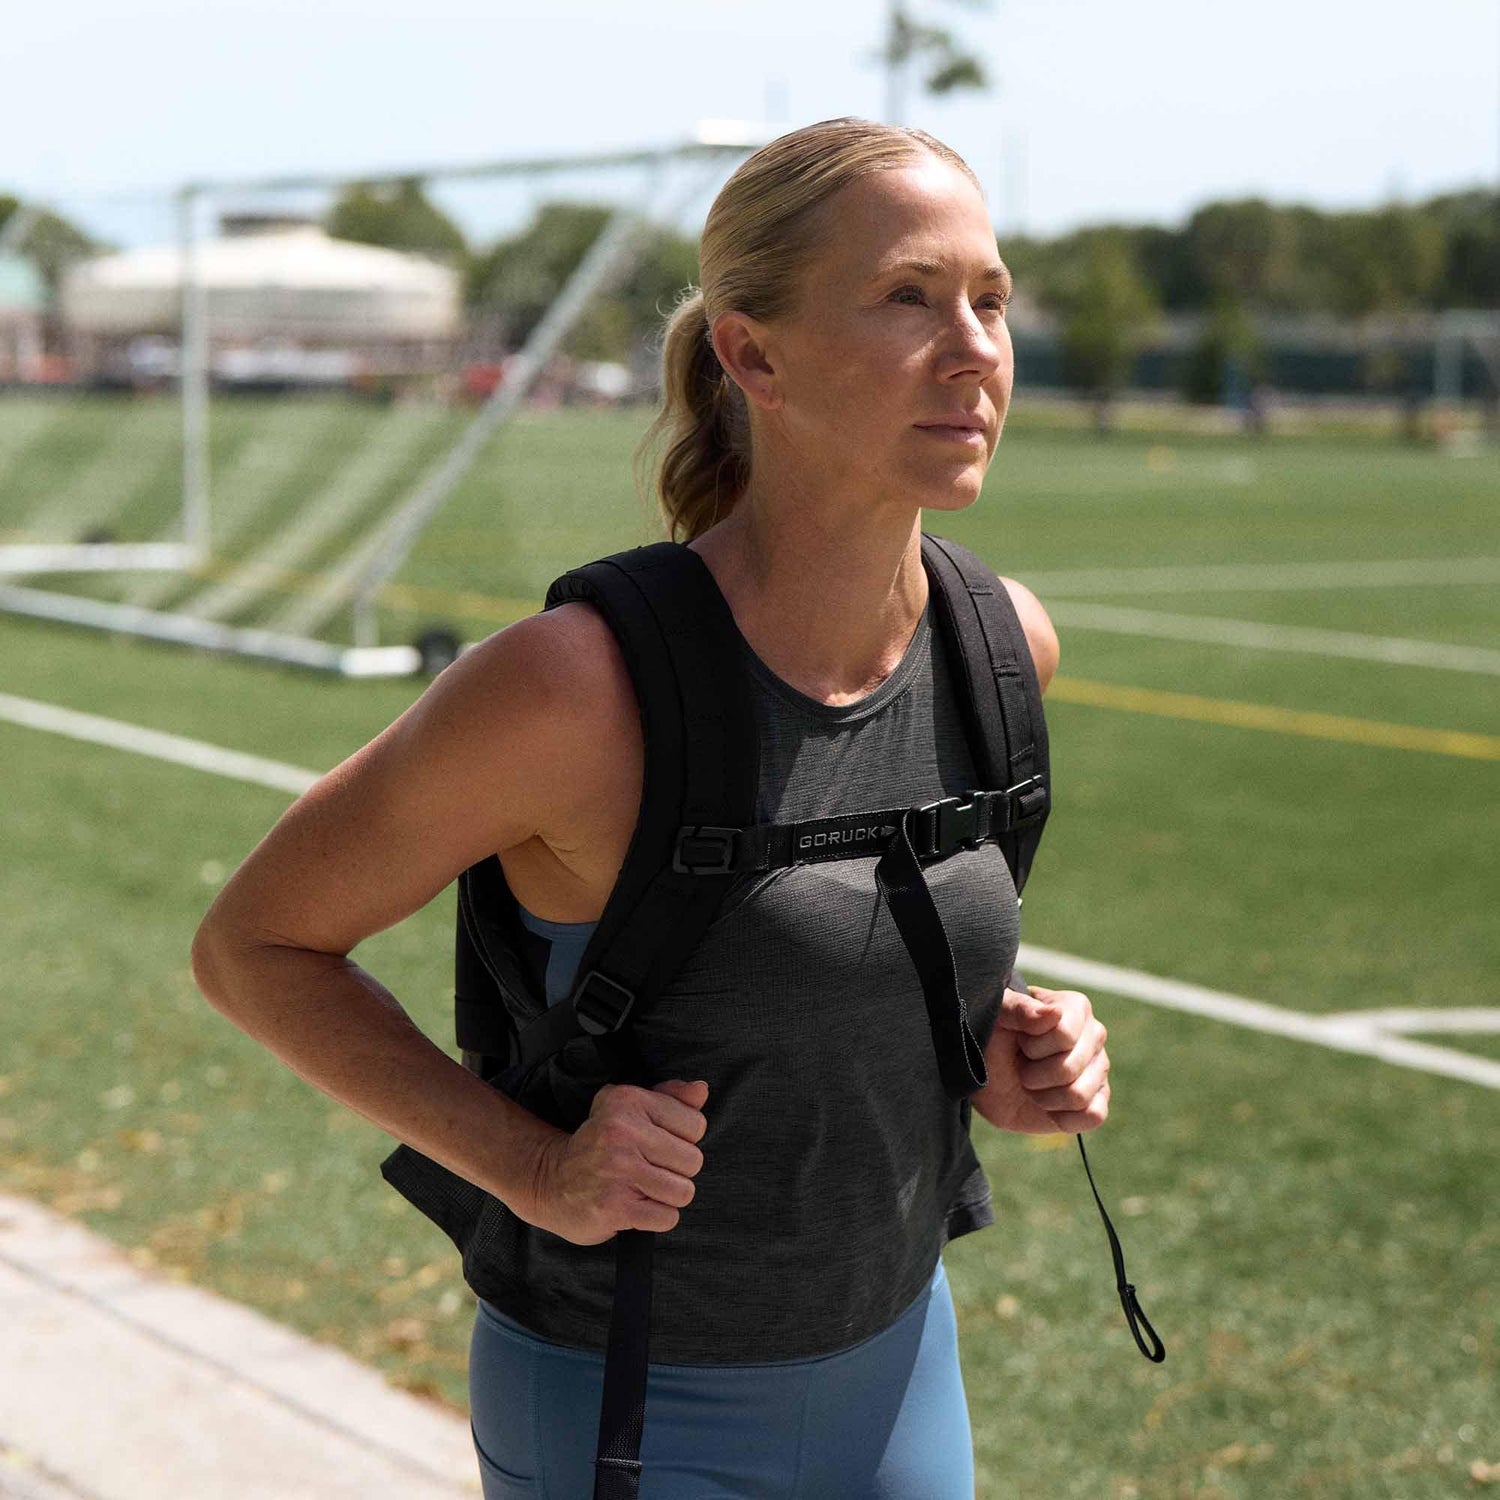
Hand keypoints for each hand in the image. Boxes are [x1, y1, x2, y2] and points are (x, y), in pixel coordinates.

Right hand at [523, 1079, 708, 1245]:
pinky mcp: (614, 1206)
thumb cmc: (599, 1145)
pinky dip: (656, 1218)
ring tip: (643, 1189)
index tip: (657, 1144)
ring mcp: (618, 1169)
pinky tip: (636, 1206)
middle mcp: (622, 1131)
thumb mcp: (628, 1109)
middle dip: (676, 1171)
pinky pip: (667, 1217)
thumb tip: (701, 1090)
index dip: (683, 1139)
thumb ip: (670, 1098)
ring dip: (667, 1197)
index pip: (696, 1124)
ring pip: (683, 1191)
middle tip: (649, 1170)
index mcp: (628, 1101)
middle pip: (693, 1160)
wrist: (549, 1181)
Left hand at [969, 985, 1109, 1135]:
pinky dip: (1062, 1118)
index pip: (1064, 1035)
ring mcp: (1098, 1069)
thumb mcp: (996, 1016)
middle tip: (1022, 1066)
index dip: (1033, 1047)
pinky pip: (1093, 1116)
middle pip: (1069, 1069)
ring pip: (1079, 1095)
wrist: (987, 1075)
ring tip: (1032, 1085)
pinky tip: (1047, 1106)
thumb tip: (1055, 1013)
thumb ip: (1019, 1009)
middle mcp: (1094, 1036)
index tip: (1019, 1041)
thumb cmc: (992, 1037)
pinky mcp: (1096, 1100)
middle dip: (1033, 1075)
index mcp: (1075, 1008)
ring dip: (1044, 1097)